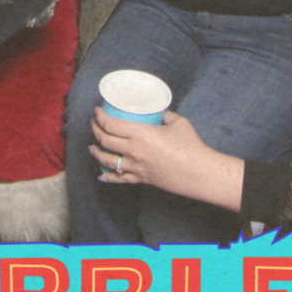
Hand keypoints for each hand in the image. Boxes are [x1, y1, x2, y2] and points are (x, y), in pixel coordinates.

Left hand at [90, 109, 243, 210]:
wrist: (198, 172)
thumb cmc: (191, 146)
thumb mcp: (178, 123)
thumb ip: (166, 116)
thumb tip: (159, 112)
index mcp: (141, 134)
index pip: (111, 125)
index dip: (100, 117)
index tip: (97, 112)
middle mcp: (134, 150)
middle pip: (105, 140)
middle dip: (95, 130)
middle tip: (94, 124)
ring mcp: (136, 167)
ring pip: (107, 160)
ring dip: (96, 152)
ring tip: (93, 147)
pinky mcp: (141, 179)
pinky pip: (119, 179)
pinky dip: (107, 177)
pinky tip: (100, 176)